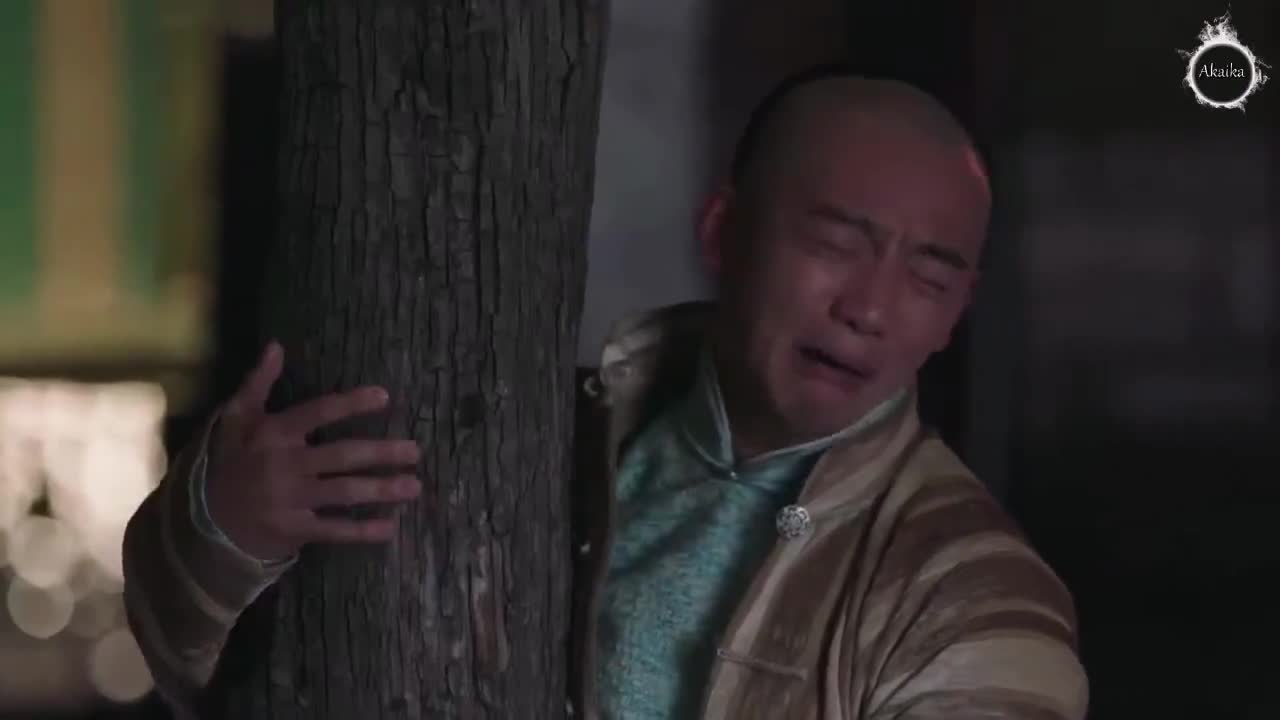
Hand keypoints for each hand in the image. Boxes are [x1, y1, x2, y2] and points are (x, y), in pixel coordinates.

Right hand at [205, 341, 421, 560]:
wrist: (203, 516)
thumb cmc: (229, 460)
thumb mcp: (235, 417)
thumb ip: (258, 382)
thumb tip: (276, 346)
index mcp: (273, 433)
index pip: (318, 413)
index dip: (351, 404)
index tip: (385, 397)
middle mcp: (284, 465)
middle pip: (342, 456)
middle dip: (381, 453)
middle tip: (415, 451)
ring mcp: (289, 499)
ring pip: (344, 492)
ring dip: (381, 490)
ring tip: (414, 485)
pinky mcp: (293, 530)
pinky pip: (333, 530)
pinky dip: (362, 531)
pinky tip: (391, 528)